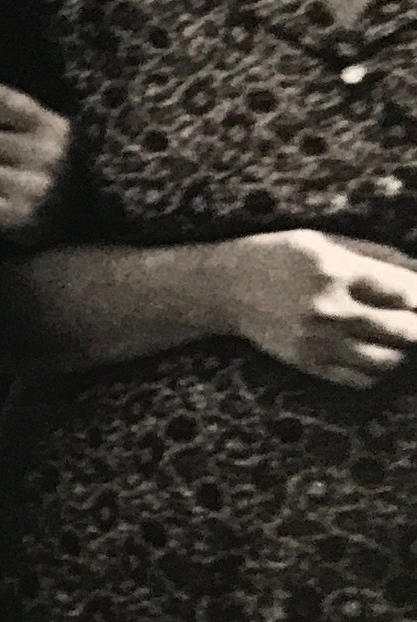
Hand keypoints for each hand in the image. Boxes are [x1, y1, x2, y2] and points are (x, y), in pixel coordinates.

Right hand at [216, 229, 416, 388]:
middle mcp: (328, 310)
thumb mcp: (325, 242)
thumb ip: (376, 255)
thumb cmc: (278, 256)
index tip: (416, 296)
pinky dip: (376, 370)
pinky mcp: (306, 362)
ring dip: (401, 350)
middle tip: (412, 320)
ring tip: (395, 337)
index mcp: (335, 272)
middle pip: (405, 331)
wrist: (223, 289)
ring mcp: (317, 341)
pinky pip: (360, 379)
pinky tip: (371, 352)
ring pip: (387, 360)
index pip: (406, 293)